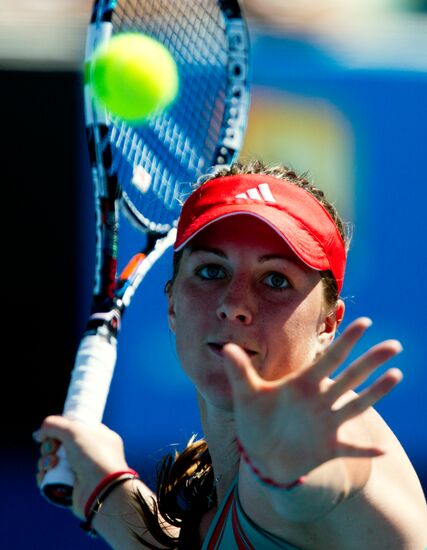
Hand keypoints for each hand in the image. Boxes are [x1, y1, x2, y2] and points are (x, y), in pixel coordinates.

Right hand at [34, 416, 129, 517]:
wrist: (101, 490)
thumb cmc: (94, 456)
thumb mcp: (75, 431)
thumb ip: (54, 425)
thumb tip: (38, 434)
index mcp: (98, 437)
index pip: (74, 428)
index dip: (59, 429)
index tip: (51, 432)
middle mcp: (90, 453)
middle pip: (59, 445)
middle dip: (49, 446)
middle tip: (52, 449)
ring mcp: (80, 471)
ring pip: (53, 462)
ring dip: (45, 461)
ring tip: (50, 464)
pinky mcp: (70, 488)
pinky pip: (51, 480)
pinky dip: (44, 477)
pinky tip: (44, 475)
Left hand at [222, 317, 402, 484]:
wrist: (261, 453)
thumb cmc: (256, 420)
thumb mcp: (246, 395)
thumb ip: (240, 371)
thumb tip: (225, 346)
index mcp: (303, 384)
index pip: (328, 358)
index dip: (346, 341)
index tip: (365, 322)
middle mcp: (320, 400)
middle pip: (350, 376)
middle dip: (370, 361)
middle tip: (394, 345)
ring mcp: (327, 423)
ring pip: (357, 405)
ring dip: (376, 392)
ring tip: (396, 375)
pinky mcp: (329, 447)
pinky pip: (351, 449)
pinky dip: (365, 450)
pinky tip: (382, 449)